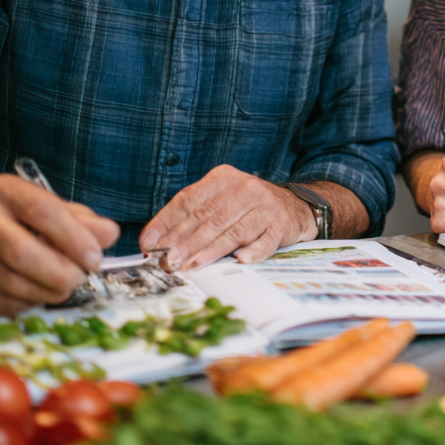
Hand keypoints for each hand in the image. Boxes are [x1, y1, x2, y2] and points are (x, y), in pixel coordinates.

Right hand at [0, 175, 118, 315]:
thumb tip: (109, 234)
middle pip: (23, 252)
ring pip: (10, 281)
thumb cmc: (12, 212)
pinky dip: (25, 302)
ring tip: (66, 286)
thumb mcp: (46, 204)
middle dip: (61, 272)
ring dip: (47, 291)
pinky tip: (39, 293)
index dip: (73, 238)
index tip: (95, 258)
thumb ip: (80, 219)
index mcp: (6, 191)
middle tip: (82, 277)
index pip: (43, 211)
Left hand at [139, 164, 316, 268]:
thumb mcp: (220, 200)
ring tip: (192, 265)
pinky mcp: (281, 223)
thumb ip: (192, 215)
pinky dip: (253, 251)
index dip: (167, 222)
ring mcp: (265, 205)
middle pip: (209, 217)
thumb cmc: (248, 208)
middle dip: (185, 241)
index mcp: (223, 178)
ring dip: (211, 250)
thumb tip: (156, 241)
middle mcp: (245, 188)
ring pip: (233, 230)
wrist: (295, 207)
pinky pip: (265, 240)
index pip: (189, 200)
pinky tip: (240, 260)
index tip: (149, 243)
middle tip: (168, 260)